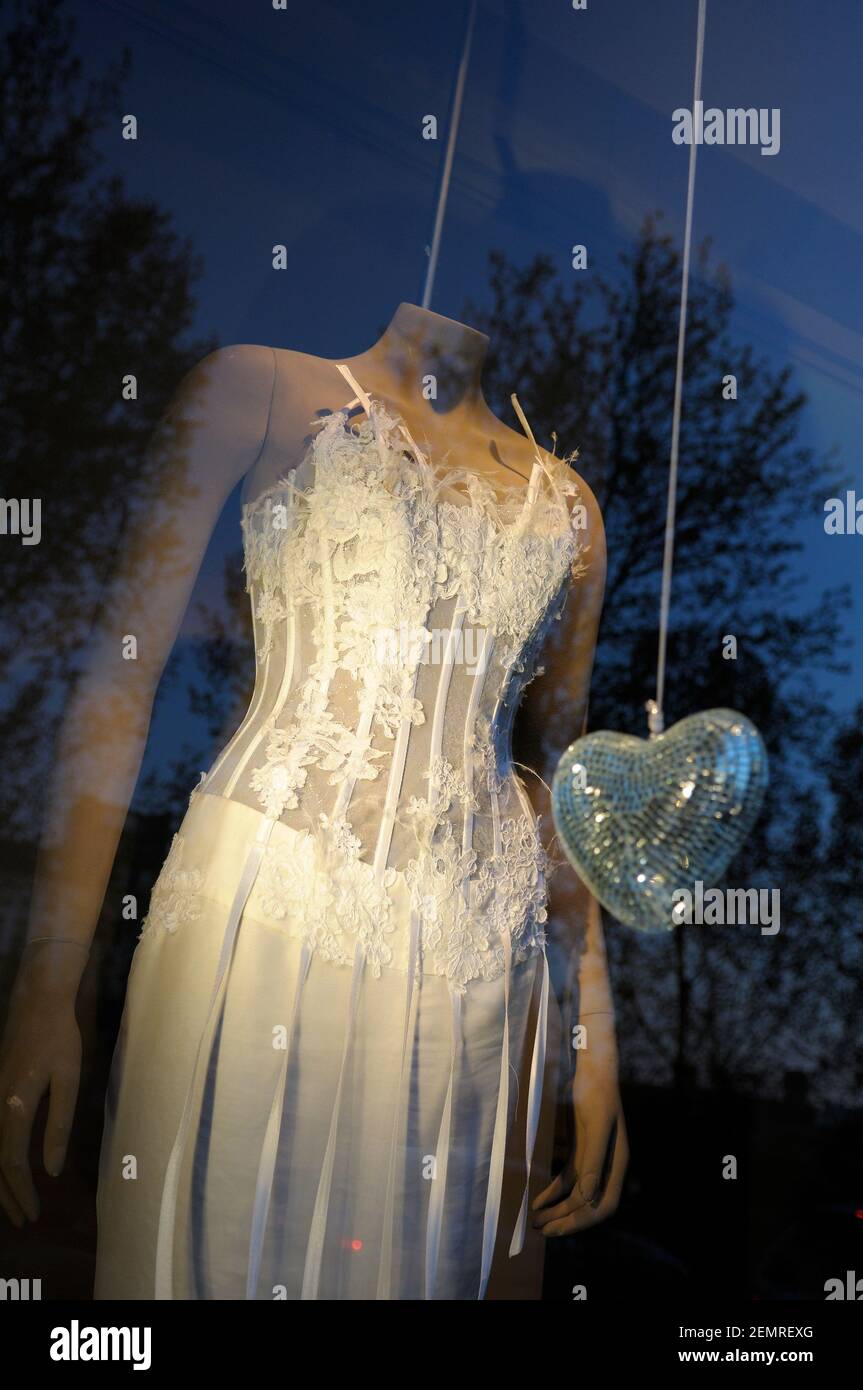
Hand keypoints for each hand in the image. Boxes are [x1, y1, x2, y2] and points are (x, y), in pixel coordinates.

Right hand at [0, 948, 82, 1225]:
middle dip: (7, 1196)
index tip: (34, 1214)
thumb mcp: (68, 1079)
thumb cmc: (59, 1038)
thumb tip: (52, 1170)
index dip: (22, 1192)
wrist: (37, 1001)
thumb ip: (58, 1125)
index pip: (13, 1162)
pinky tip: (6, 1168)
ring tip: (13, 1206)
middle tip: (23, 1222)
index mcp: (15, 1106)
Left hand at [532, 1010, 627, 1235]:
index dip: (581, 1220)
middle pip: (589, 1205)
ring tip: (536, 1219)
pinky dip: (554, 1190)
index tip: (557, 1226)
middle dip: (566, 1220)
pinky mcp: (581, 1148)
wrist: (592, 1066)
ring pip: (577, 1194)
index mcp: (617, 1163)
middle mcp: (608, 1165)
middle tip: (541, 1229)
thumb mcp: (595, 1126)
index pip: (604, 1206)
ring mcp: (594, 1158)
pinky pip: (568, 1177)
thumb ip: (592, 1162)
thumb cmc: (596, 1092)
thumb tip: (585, 1198)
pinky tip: (538, 1197)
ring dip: (558, 1208)